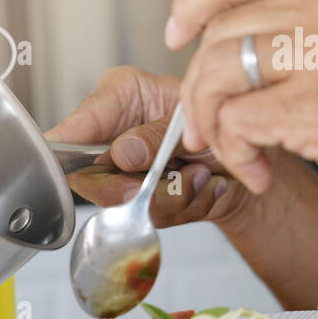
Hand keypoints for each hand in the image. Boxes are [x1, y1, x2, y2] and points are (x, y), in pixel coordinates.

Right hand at [45, 66, 251, 226]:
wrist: (253, 154)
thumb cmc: (218, 117)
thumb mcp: (191, 114)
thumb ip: (157, 134)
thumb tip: (122, 153)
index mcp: (117, 100)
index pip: (72, 130)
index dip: (63, 152)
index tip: (64, 164)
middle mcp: (115, 139)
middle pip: (91, 180)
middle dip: (131, 187)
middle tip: (166, 176)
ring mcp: (129, 175)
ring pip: (126, 205)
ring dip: (173, 195)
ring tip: (202, 173)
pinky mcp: (148, 204)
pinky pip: (157, 218)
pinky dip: (189, 205)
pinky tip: (207, 185)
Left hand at [165, 0, 317, 222]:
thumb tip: (255, 53)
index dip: (193, 2)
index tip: (179, 33)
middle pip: (216, 32)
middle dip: (198, 87)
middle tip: (206, 126)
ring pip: (217, 73)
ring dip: (211, 124)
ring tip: (237, 153)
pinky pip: (238, 123)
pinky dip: (236, 154)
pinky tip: (263, 172)